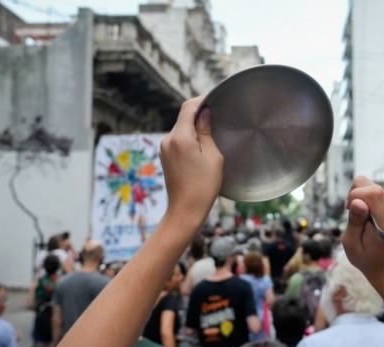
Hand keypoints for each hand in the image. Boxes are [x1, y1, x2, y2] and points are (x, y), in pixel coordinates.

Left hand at [159, 97, 223, 224]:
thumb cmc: (203, 187)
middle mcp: (168, 140)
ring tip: (212, 134)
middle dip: (199, 115)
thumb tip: (204, 113)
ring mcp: (164, 149)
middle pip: (184, 118)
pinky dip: (189, 139)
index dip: (202, 100)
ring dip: (194, 128)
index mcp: (180, 138)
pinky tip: (202, 148)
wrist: (185, 211)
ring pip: (181, 129)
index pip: (188, 107)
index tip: (214, 98)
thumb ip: (206, 132)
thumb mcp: (213, 157)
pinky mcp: (165, 157)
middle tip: (218, 117)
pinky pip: (178, 141)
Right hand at [342, 176, 383, 280]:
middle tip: (354, 216)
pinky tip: (370, 216)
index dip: (355, 196)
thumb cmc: (367, 257)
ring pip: (371, 186)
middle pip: (370, 186)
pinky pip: (376, 191)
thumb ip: (354, 222)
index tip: (349, 209)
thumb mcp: (352, 245)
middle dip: (355, 196)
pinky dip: (368, 200)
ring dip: (362, 200)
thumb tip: (357, 201)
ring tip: (363, 219)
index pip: (374, 193)